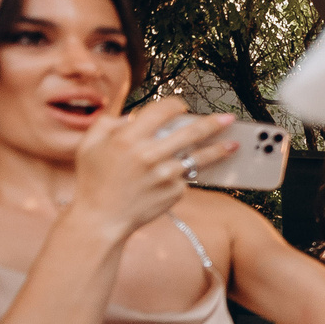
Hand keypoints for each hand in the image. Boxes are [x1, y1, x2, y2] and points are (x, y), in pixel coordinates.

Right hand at [71, 97, 234, 243]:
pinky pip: (184, 177)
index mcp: (128, 139)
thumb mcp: (89, 144)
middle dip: (213, 123)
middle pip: (191, 132)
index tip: (181, 106)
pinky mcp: (175, 192)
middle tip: (229, 119)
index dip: (174, 105)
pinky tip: (181, 175)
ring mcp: (166, 175)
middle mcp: (150, 155)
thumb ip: (109, 123)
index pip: (162, 111)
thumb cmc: (94, 179)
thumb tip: (134, 116)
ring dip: (220, 150)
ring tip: (234, 145)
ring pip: (200, 157)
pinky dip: (183, 174)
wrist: (101, 218)